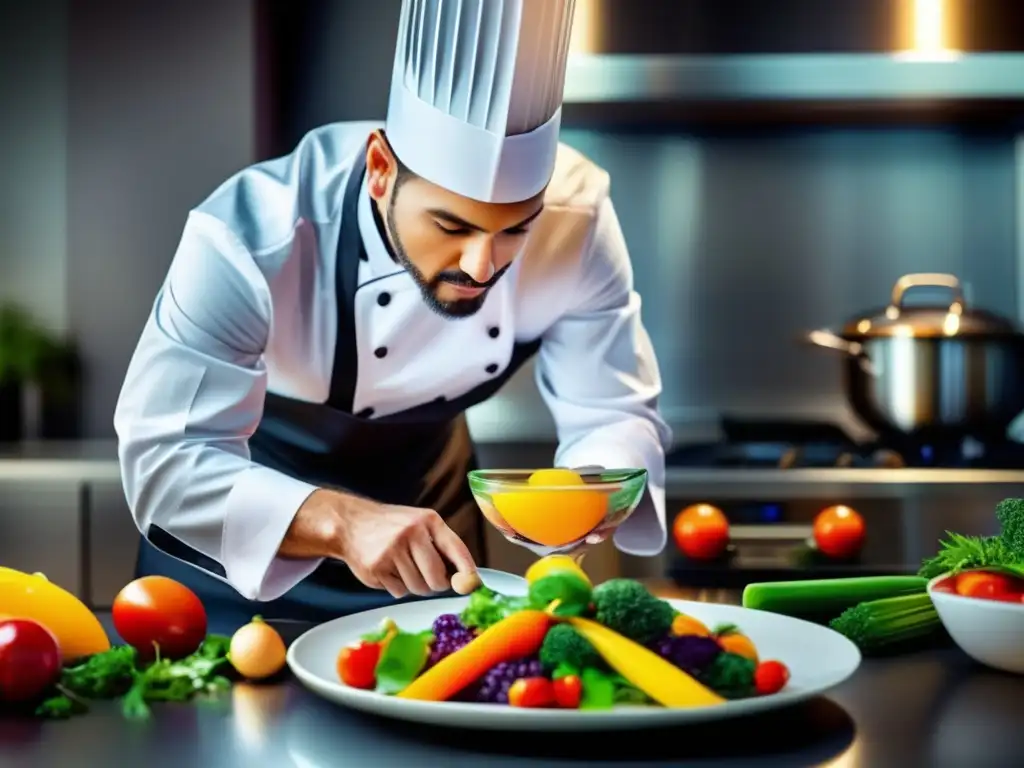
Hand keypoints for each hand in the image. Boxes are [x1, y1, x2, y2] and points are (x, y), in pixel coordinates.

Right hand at [280, 490, 477, 598]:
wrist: (351, 522)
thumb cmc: (392, 526)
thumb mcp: (419, 523)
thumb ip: (442, 545)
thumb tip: (465, 578)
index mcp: (428, 520)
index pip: (456, 549)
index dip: (467, 571)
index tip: (473, 585)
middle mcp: (411, 533)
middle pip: (437, 579)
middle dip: (436, 584)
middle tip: (429, 578)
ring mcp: (392, 550)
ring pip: (418, 588)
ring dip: (415, 585)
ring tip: (403, 568)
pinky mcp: (376, 568)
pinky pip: (399, 592)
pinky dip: (397, 587)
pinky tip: (389, 570)